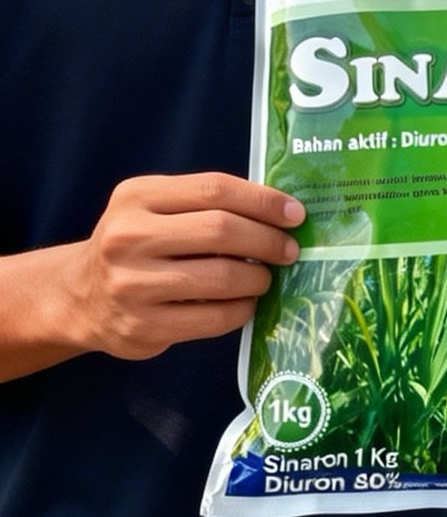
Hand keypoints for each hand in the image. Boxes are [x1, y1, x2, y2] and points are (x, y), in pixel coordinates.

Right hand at [65, 172, 305, 359]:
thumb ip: (203, 204)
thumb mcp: (153, 207)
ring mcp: (132, 285)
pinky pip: (211, 319)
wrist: (80, 296)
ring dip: (257, 279)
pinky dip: (240, 311)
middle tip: (289, 250)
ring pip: (220, 278)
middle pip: (220, 231)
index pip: (214, 189)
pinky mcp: (141, 327)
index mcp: (137, 196)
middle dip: (267, 241)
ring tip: (265, 278)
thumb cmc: (135, 244)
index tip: (295, 214)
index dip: (262, 201)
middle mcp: (129, 237)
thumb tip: (278, 212)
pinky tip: (245, 304)